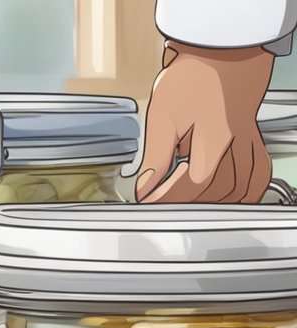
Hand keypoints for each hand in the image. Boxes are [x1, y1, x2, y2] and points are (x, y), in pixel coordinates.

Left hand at [136, 42, 274, 202]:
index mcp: (213, 138)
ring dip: (215, 201)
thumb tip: (146, 188)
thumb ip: (156, 158)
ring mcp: (249, 140)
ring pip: (241, 186)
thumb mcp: (163, 115)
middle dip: (189, 201)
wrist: (221, 49)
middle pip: (218, 189)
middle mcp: (236, 143)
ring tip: (189, 201)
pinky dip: (245, 191)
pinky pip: (258, 172)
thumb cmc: (193, 75)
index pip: (193, 184)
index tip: (147, 201)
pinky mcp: (253, 137)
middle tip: (163, 200)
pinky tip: (228, 196)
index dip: (168, 198)